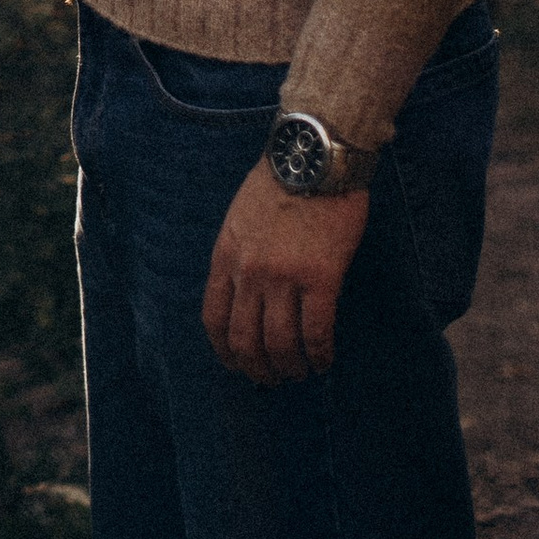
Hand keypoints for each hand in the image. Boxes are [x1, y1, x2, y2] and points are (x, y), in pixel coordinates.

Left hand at [202, 155, 369, 383]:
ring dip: (290, 368)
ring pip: (280, 344)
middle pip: (245, 340)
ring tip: (301, 373)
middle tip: (272, 379)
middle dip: (257, 369)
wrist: (313, 159)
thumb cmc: (279, 184)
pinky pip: (317, 332)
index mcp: (226, 256)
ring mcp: (283, 277)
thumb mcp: (239, 218)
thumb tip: (244, 294)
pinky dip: (320, 355)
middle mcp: (249, 272)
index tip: (238, 365)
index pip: (213, 319)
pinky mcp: (320, 278)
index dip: (225, 351)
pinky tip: (324, 361)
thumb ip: (238, 256)